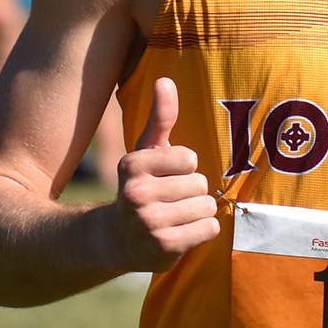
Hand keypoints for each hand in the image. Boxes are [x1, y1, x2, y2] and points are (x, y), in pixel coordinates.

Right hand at [112, 77, 219, 272]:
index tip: (167, 177)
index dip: (185, 168)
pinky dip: (203, 231)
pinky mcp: (164, 248)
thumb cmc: (140, 187)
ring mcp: (149, 223)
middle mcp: (136, 194)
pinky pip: (209, 229)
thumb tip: (165, 80)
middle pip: (200, 184)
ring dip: (198, 212)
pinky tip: (181, 233)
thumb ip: (160, 117)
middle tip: (171, 201)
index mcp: (132, 165)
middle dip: (193, 192)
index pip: (189, 158)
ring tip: (176, 217)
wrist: (117, 240)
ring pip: (206, 207)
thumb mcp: (146, 152)